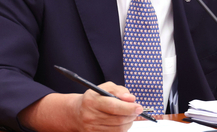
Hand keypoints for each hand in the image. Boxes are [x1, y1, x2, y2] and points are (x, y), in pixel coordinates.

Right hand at [18, 82, 142, 131]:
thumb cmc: (94, 98)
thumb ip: (119, 90)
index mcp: (92, 101)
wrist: (77, 113)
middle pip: (118, 119)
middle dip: (131, 115)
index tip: (139, 107)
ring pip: (118, 129)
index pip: (113, 106)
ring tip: (129, 115)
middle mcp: (90, 115)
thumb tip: (131, 98)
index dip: (128, 108)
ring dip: (128, 122)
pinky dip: (122, 128)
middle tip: (136, 109)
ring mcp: (92, 128)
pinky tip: (122, 121)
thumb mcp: (105, 88)